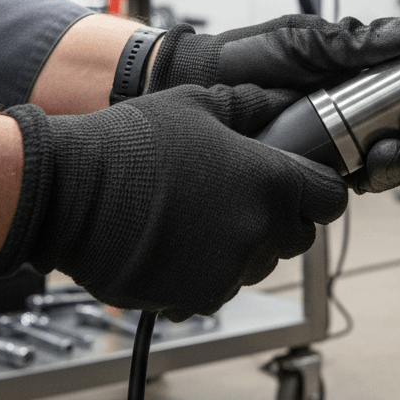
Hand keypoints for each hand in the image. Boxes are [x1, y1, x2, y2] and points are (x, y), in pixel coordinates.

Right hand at [0, 85, 346, 319]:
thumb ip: (252, 104)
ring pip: (258, 264)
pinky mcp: (197, 298)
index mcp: (272, 181)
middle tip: (240, 196)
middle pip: (298, 236)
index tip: (302, 185)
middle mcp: (260, 231)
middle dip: (280, 219)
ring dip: (242, 245)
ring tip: (199, 216)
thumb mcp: (198, 103)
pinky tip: (177, 242)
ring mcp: (229, 270)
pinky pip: (222, 287)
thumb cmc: (131, 143)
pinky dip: (208, 271)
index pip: (331, 199)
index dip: (318, 189)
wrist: (69, 192)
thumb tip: (282, 101)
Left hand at [147, 14, 399, 192]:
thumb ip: (363, 40)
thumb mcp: (307, 38)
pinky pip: (365, 178)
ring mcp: (345, 143)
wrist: (196, 85)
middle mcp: (362, 111)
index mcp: (366, 74)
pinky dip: (381, 170)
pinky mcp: (324, 171)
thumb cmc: (248, 57)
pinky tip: (381, 157)